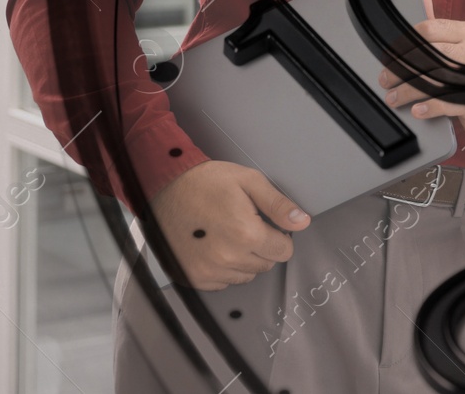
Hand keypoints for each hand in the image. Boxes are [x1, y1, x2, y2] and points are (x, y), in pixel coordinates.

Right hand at [148, 159, 308, 290]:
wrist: (162, 187)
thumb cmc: (206, 181)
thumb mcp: (249, 182)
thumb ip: (278, 205)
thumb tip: (302, 222)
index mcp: (245, 234)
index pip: (283, 251)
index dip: (280, 236)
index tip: (268, 225)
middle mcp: (226, 258)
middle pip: (265, 265)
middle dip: (263, 247)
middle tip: (245, 225)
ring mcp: (206, 271)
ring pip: (245, 275)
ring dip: (243, 259)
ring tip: (227, 234)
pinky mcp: (190, 277)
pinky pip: (221, 283)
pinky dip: (223, 269)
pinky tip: (213, 246)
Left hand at [378, 0, 464, 145]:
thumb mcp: (454, 42)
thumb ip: (434, 21)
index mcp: (464, 32)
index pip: (428, 31)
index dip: (403, 44)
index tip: (387, 57)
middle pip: (427, 56)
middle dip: (400, 70)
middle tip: (386, 80)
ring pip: (433, 79)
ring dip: (408, 91)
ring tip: (393, 98)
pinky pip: (446, 102)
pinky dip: (428, 107)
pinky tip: (417, 110)